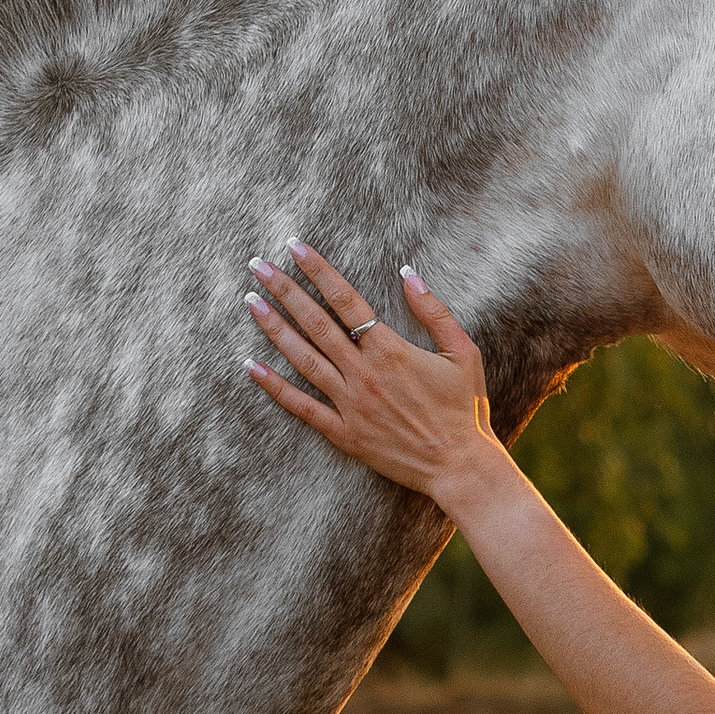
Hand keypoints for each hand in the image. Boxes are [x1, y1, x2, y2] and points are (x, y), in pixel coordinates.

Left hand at [244, 242, 496, 509]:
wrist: (459, 465)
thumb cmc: (464, 409)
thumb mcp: (463, 352)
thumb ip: (434, 311)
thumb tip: (409, 274)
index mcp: (391, 350)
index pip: (346, 300)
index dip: (318, 271)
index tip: (295, 248)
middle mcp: (364, 373)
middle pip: (315, 323)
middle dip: (284, 290)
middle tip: (257, 265)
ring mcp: (350, 404)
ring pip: (302, 359)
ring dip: (274, 328)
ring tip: (250, 302)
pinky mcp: (344, 433)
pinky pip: (302, 407)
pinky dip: (275, 387)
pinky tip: (252, 366)